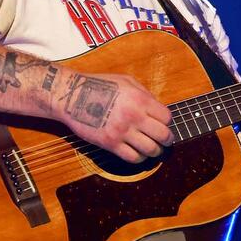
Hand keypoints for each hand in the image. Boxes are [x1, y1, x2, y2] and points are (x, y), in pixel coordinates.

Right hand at [52, 70, 172, 163]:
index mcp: (140, 99)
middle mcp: (134, 116)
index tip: (163, 124)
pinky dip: (140, 158)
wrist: (72, 96)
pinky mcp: (110, 144)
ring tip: (153, 149)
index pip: (166, 117)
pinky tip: (138, 153)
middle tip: (165, 140)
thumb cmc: (99, 85)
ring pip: (151, 150)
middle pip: (163, 135)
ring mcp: (122, 131)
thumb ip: (144, 94)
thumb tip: (157, 109)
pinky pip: (133, 158)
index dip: (167, 122)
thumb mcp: (126, 81)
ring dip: (155, 151)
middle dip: (167, 140)